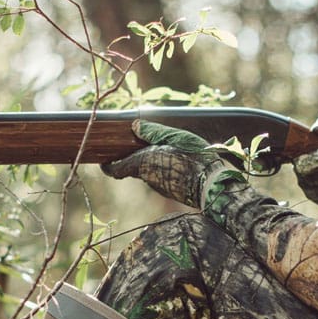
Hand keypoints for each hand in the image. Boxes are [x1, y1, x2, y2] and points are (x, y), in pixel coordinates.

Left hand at [103, 119, 226, 207]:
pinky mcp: (171, 192)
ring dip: (151, 164)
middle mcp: (148, 178)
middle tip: (137, 145)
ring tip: (162, 149)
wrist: (212, 184)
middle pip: (134, 169)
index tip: (105, 158)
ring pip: (149, 174)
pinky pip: (162, 179)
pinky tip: (177, 161)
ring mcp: (160, 188)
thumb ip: (153, 132)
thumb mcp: (173, 137)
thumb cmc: (192, 158)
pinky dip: (164, 170)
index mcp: (142, 164)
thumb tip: (134, 126)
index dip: (108, 165)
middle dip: (133, 158)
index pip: (115, 169)